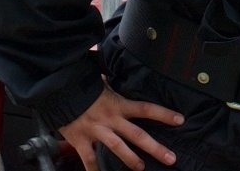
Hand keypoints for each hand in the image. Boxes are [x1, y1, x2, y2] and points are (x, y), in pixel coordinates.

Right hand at [57, 85, 183, 170]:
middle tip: (171, 158)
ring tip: (141, 168)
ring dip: (131, 159)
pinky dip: (94, 170)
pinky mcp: (81, 140)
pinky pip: (89, 159)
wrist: (58, 89)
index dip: (164, 114)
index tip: (180, 120)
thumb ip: (114, 86)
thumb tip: (121, 77)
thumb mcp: (103, 82)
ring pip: (117, 148)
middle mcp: (110, 119)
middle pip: (138, 134)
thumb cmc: (82, 85)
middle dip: (155, 148)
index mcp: (118, 104)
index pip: (146, 108)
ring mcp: (96, 131)